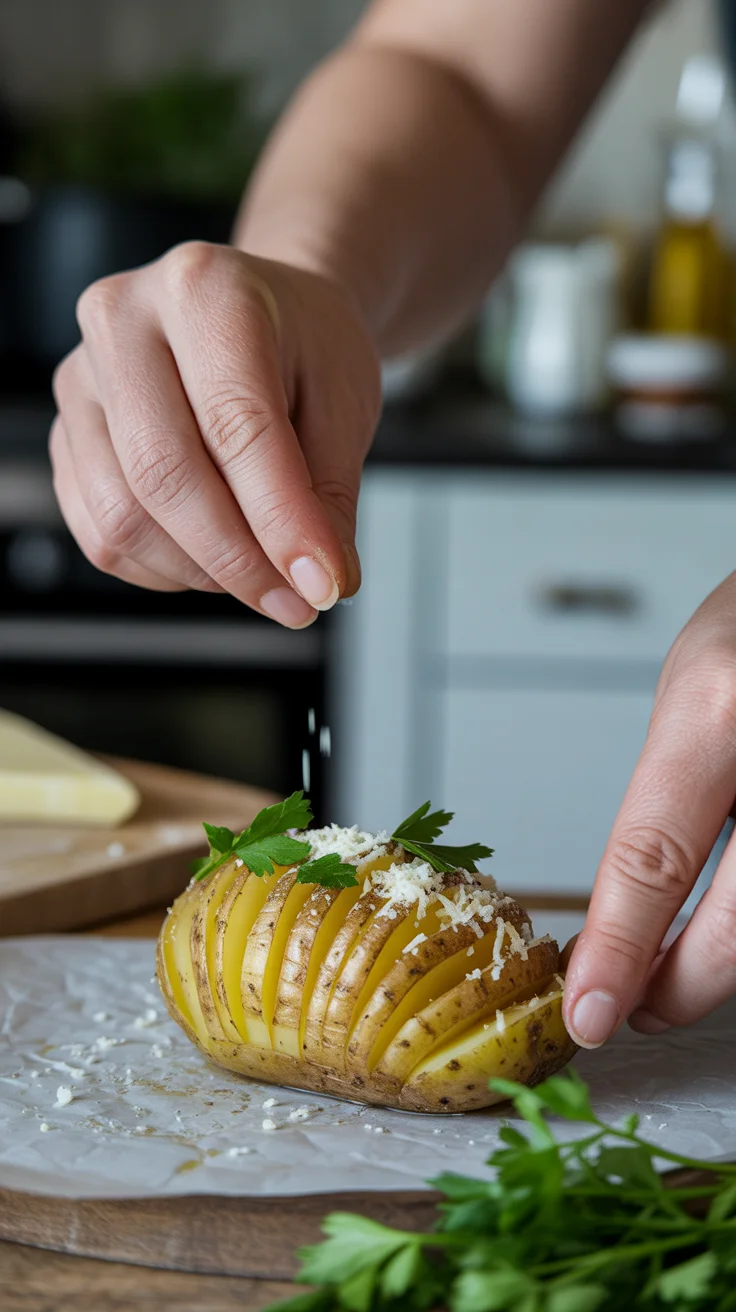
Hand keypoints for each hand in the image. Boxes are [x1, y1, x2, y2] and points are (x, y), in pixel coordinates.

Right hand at [50, 243, 381, 625]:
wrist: (263, 315)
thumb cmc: (301, 345)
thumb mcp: (344, 401)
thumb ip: (329, 493)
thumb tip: (319, 578)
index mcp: (205, 289)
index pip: (235, 425)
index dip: (280, 520)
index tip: (320, 582)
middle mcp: (123, 321)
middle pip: (162, 474)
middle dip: (237, 559)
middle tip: (295, 598)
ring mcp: (80, 378)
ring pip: (122, 516)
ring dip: (200, 571)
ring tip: (259, 570)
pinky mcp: (63, 433)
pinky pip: (99, 533)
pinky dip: (162, 569)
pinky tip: (210, 555)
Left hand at [563, 571, 735, 1046]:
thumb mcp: (692, 689)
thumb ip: (669, 797)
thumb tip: (628, 910)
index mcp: (720, 712)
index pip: (654, 859)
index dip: (620, 951)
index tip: (590, 1013)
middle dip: (681, 987)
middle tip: (637, 1006)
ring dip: (723, 967)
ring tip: (679, 971)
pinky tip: (726, 928)